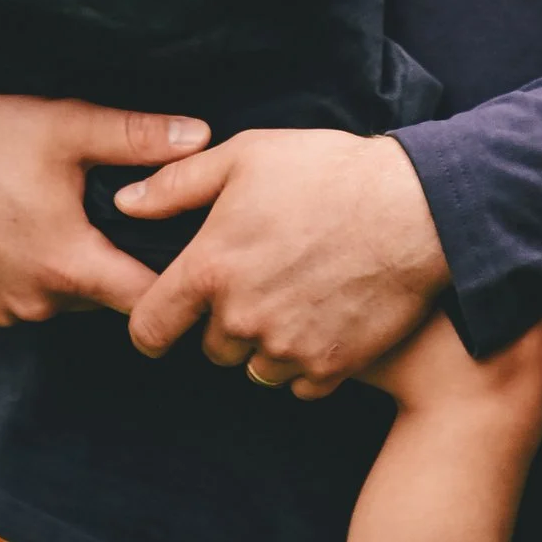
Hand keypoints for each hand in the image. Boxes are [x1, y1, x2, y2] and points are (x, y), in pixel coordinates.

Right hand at [0, 92, 209, 326]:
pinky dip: (36, 271)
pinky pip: (26, 298)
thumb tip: (203, 137)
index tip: (189, 254)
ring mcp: (1, 309)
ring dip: (74, 266)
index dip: (174, 279)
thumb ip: (137, 136)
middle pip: (107, 297)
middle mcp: (36, 303)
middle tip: (129, 218)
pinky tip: (29, 226)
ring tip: (73, 215)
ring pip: (65, 298)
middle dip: (120, 262)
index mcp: (68, 266)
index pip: (147, 299)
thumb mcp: (64, 125)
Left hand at [117, 126, 449, 394]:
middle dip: (224, 322)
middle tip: (261, 279)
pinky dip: (308, 360)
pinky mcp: (332, 368)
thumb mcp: (245, 156)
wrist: (416, 208)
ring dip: (266, 344)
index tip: (165, 320)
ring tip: (297, 296)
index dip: (151, 326)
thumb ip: (176, 185)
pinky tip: (326, 317)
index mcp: (210, 268)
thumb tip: (125, 203)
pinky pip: (301, 384)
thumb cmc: (328, 172)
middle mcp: (242, 318)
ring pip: (255, 368)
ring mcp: (288, 348)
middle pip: (210, 349)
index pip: (150, 327)